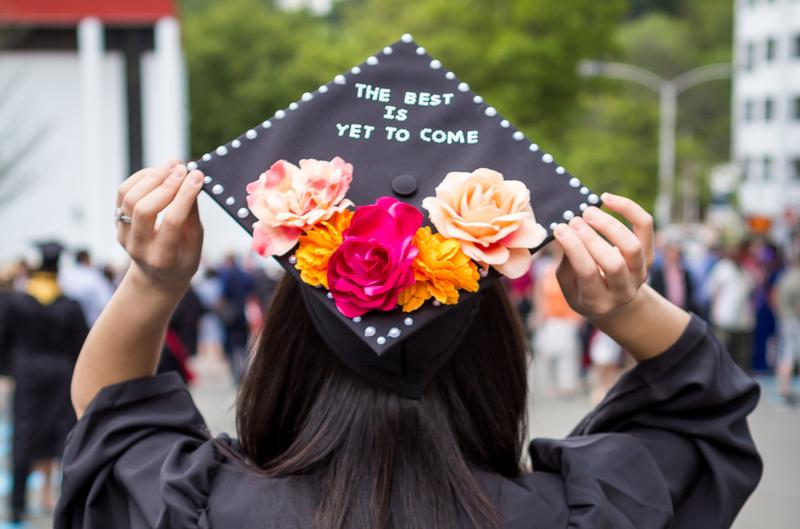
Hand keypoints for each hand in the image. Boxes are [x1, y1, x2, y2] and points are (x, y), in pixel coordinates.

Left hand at [116, 160, 204, 295]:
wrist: (156, 276)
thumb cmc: (182, 259)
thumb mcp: (196, 246)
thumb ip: (193, 217)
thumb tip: (192, 183)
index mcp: (162, 258)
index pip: (172, 222)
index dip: (185, 196)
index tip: (197, 176)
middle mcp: (138, 247)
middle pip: (144, 209)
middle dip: (166, 184)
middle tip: (183, 168)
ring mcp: (123, 234)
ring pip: (130, 197)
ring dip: (152, 176)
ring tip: (172, 165)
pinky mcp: (117, 221)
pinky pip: (123, 193)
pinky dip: (141, 177)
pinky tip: (159, 171)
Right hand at [553, 192, 653, 324]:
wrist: (617, 305)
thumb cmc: (584, 292)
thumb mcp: (569, 287)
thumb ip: (567, 263)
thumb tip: (564, 232)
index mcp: (597, 300)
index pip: (587, 272)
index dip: (573, 247)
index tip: (559, 228)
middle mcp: (622, 290)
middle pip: (612, 263)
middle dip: (591, 238)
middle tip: (574, 220)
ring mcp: (639, 273)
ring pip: (632, 247)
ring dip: (610, 225)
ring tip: (589, 211)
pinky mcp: (648, 256)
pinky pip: (645, 228)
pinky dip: (629, 210)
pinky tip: (607, 199)